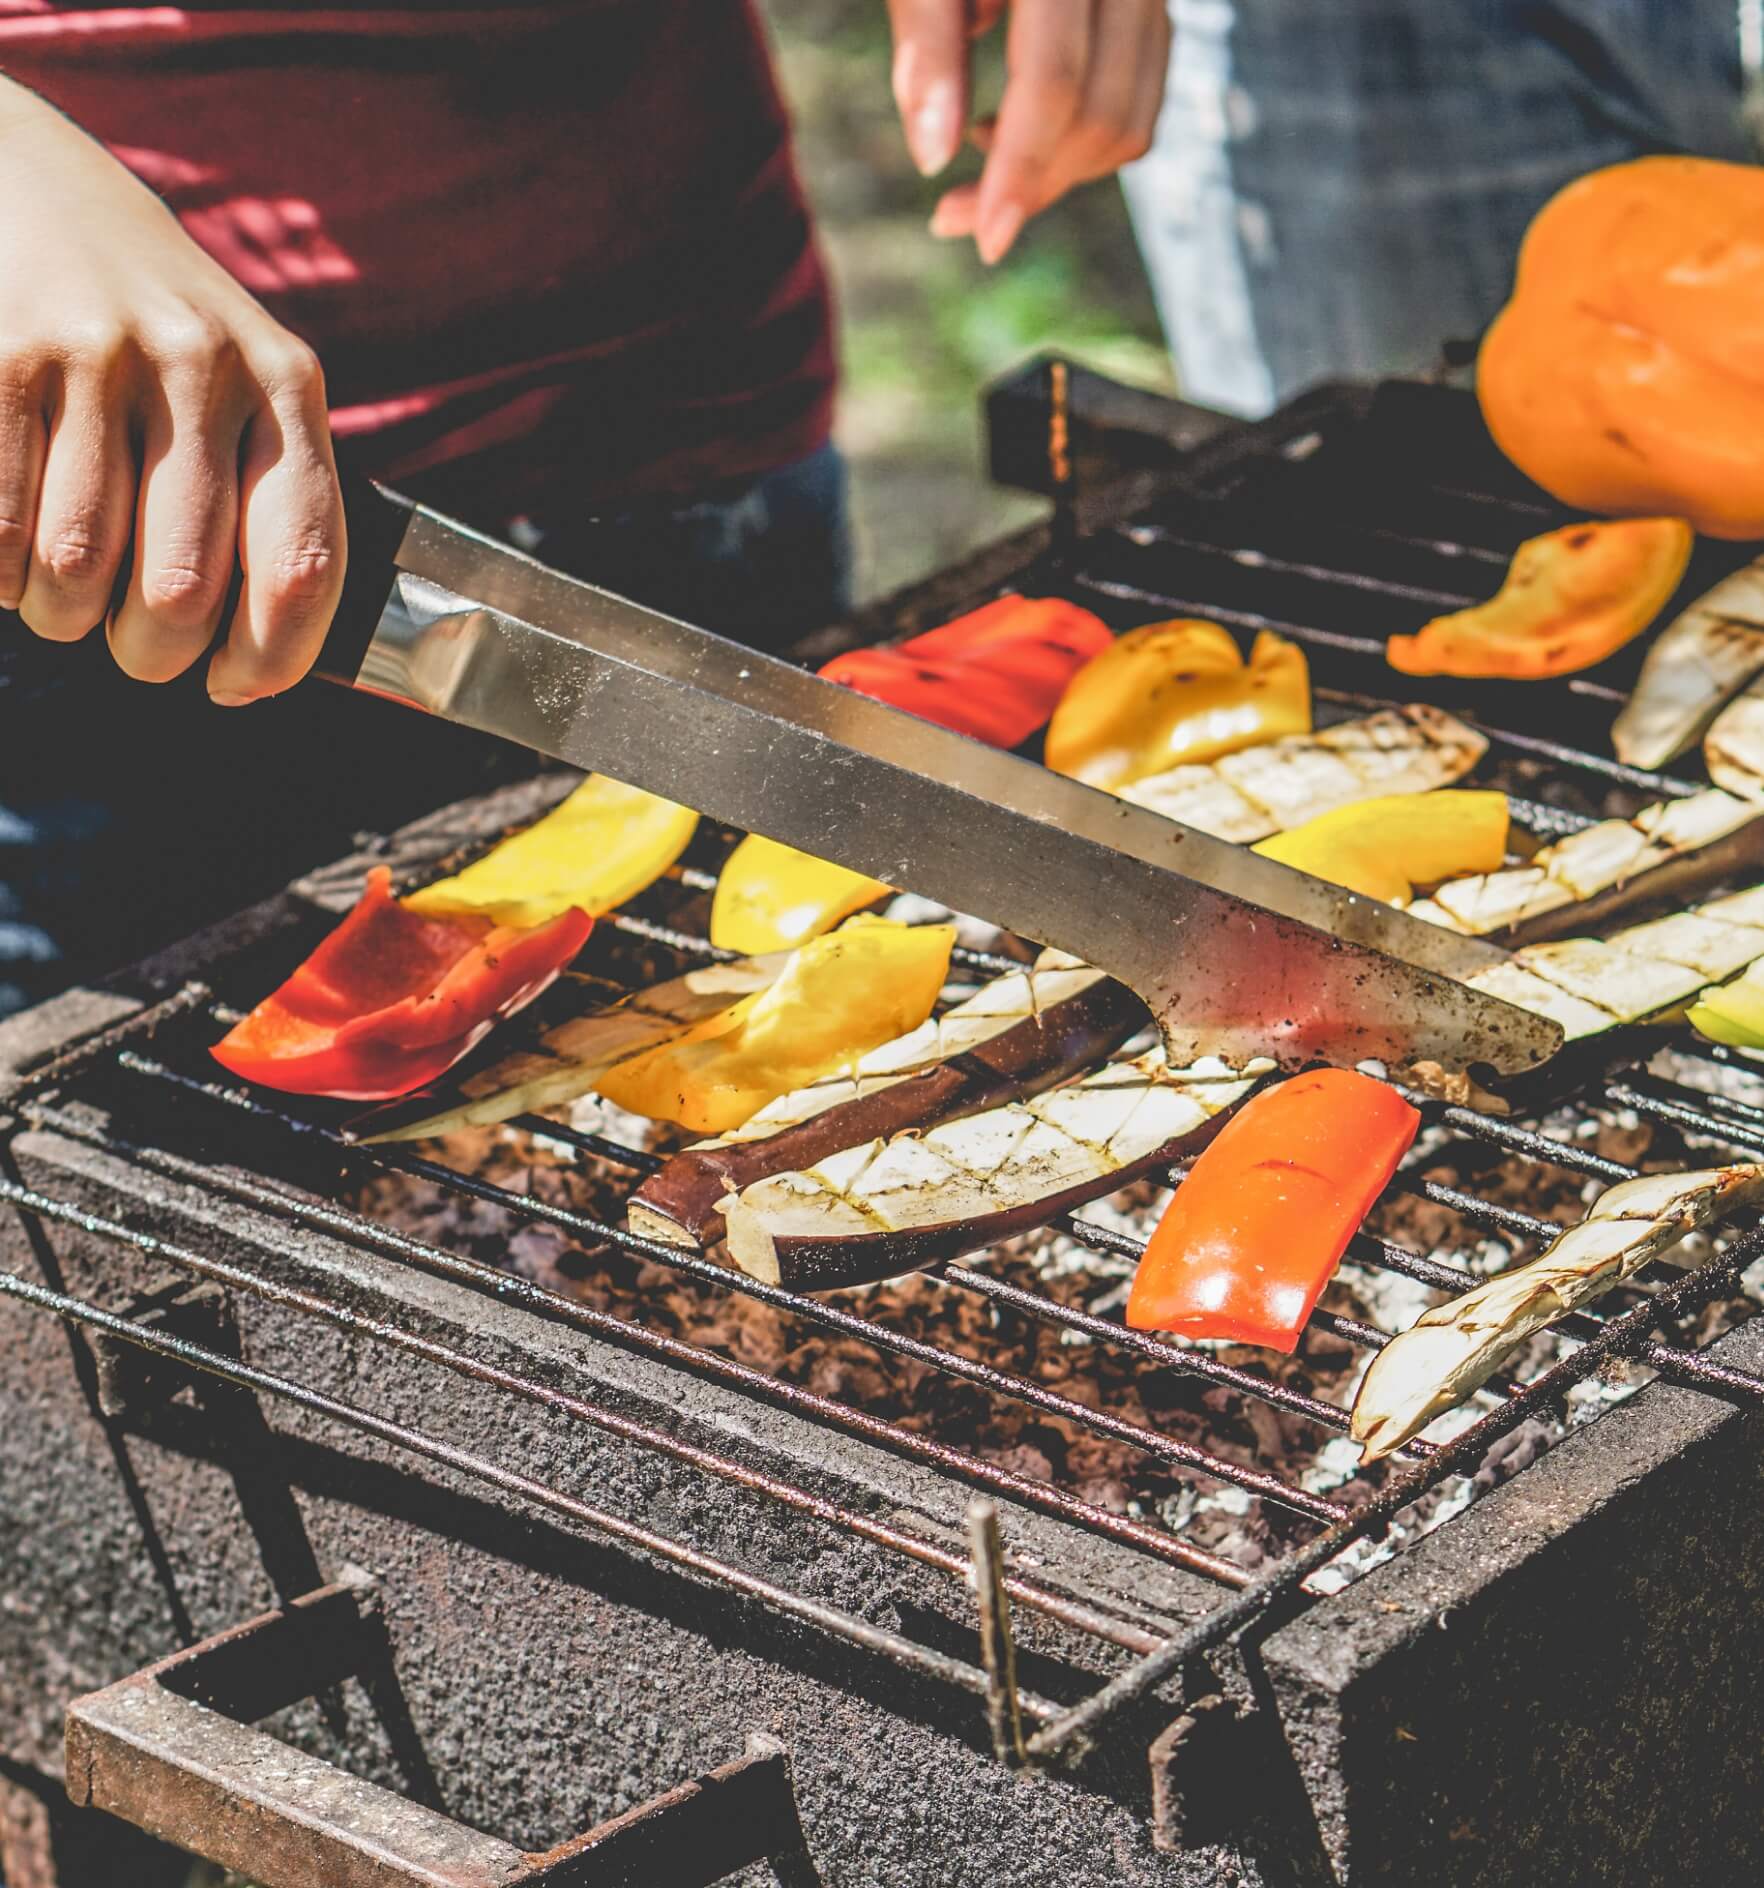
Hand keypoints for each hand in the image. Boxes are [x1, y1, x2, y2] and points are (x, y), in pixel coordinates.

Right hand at [0, 78, 344, 703]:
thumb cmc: (159, 330)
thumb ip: (272, 500)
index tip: (234, 684)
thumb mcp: (246, 386)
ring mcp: (96, 354)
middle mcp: (201, 365)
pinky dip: (1, 574)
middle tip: (137, 645)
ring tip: (66, 596)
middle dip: (151, 652)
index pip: (303, 564)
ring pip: (79, 569)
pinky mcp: (0, 354)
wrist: (31, 180)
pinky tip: (13, 557)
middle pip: (181, 590)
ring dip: (64, 615)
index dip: (269, 657)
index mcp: (286, 385)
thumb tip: (258, 664)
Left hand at [887, 0, 1171, 263]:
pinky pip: (1138, 93)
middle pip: (1103, 112)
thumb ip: (926, 44)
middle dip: (1033, 184)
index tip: (981, 240)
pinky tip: (1007, 127)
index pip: (1056, 82)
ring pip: (1131, 115)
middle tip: (953, 217)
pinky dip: (1081, 136)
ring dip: (1058, 171)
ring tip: (975, 165)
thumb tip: (934, 159)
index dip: (1019, 169)